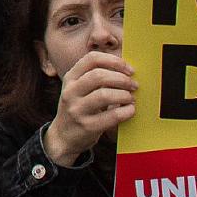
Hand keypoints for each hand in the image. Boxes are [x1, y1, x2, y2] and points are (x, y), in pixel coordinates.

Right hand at [43, 50, 138, 164]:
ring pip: (104, 95)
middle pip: (99, 76)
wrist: (63, 136)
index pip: (91, 59)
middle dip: (122, 79)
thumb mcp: (78, 89)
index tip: (128, 69)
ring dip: (124, 95)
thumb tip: (127, 70)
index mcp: (70, 78)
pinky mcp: (87, 126)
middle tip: (133, 85)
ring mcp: (77, 110)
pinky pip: (112, 116)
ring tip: (131, 98)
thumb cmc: (78, 108)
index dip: (113, 61)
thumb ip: (96, 78)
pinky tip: (130, 110)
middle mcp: (70, 92)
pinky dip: (126, 111)